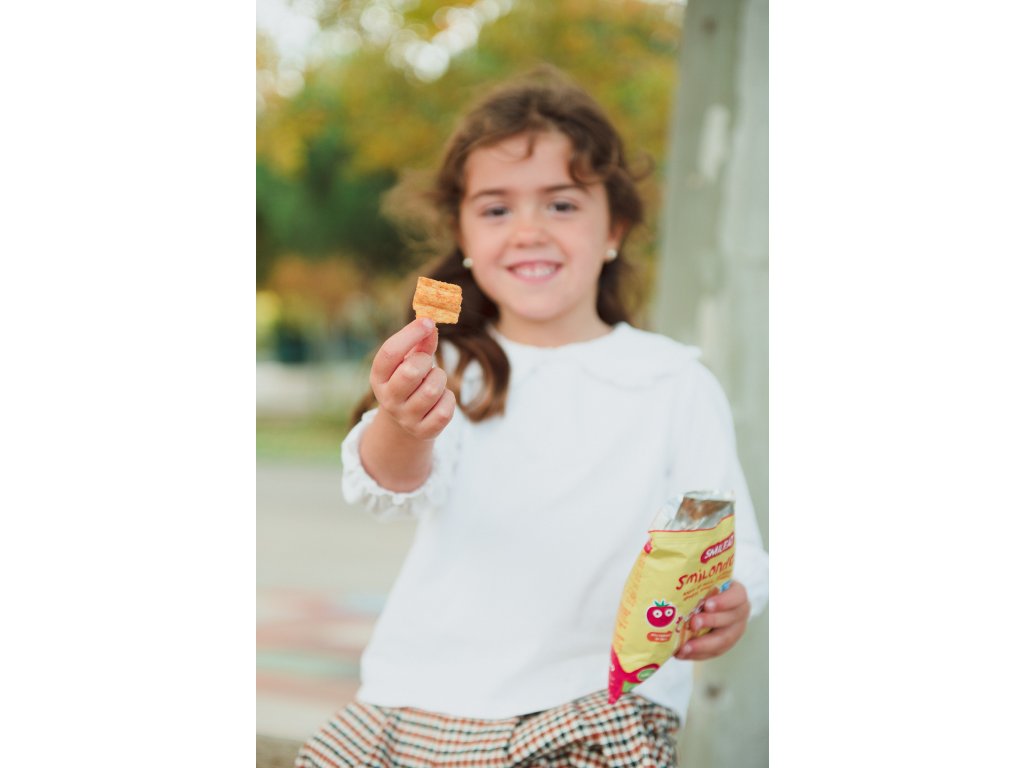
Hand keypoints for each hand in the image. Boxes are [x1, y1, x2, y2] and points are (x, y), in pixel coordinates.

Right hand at [369, 318, 455, 440]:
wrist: (406, 422)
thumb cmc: (409, 381)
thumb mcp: (408, 361)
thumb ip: (420, 342)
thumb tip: (431, 323)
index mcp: (378, 377)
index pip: (389, 352)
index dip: (410, 334)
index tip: (428, 322)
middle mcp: (388, 399)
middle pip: (411, 372)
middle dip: (425, 361)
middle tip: (426, 364)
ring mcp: (405, 418)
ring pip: (432, 390)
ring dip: (439, 379)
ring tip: (433, 381)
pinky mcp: (423, 432)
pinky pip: (445, 409)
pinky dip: (448, 398)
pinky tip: (440, 399)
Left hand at [673, 581, 750, 660]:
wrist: (707, 601)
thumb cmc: (703, 586)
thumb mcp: (703, 580)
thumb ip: (693, 580)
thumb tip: (670, 574)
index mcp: (737, 593)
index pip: (737, 596)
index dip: (724, 601)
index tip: (707, 604)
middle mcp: (739, 613)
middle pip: (729, 620)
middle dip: (710, 622)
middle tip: (692, 624)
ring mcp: (734, 630)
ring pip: (723, 640)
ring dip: (702, 645)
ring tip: (684, 648)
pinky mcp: (725, 644)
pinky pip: (713, 652)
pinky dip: (697, 654)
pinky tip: (681, 654)